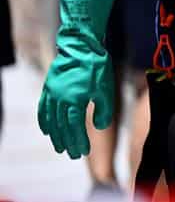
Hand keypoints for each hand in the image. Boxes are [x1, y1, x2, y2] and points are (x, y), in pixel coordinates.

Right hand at [38, 29, 113, 157]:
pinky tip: (46, 130)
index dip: (78, 140)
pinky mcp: (48, 88)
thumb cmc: (96, 67)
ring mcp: (52, 93)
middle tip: (72, 155)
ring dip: (55, 135)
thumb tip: (100, 127)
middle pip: (62, 126)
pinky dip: (44, 121)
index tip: (83, 152)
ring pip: (51, 120)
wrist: (81, 46)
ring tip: (60, 147)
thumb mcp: (105, 89)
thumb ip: (103, 109)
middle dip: (67, 142)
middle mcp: (60, 99)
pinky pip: (43, 108)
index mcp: (75, 100)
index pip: (75, 127)